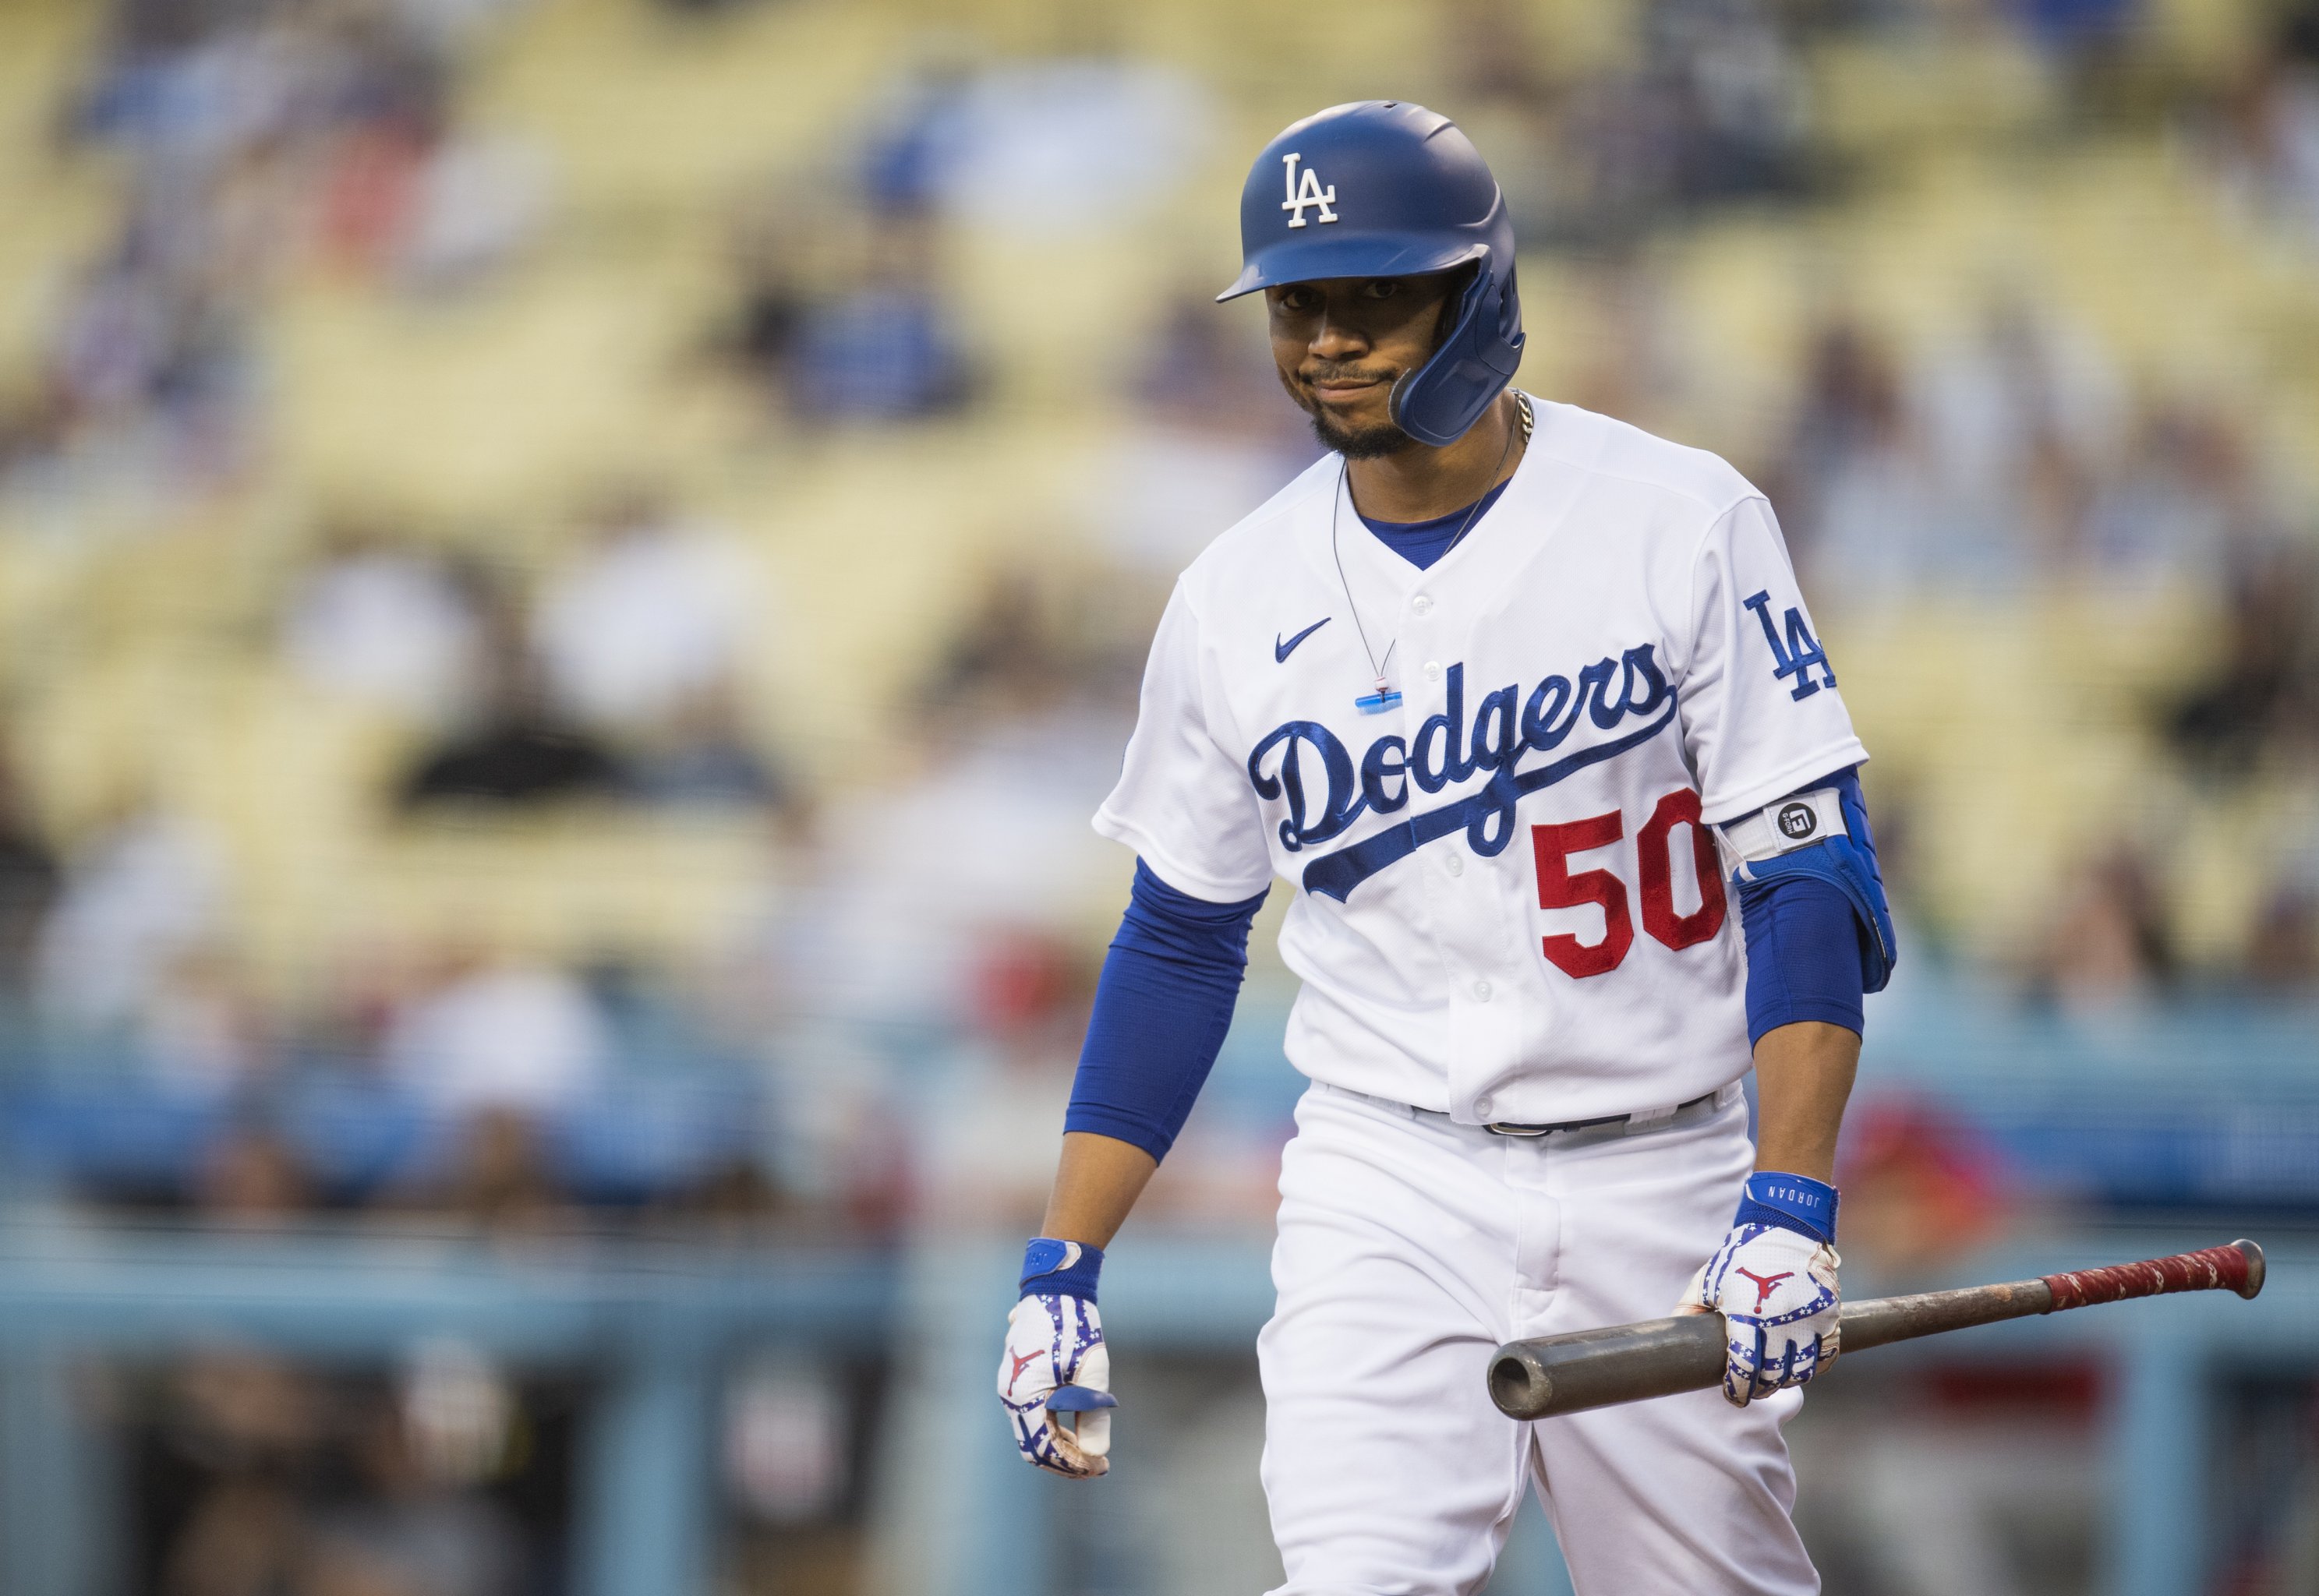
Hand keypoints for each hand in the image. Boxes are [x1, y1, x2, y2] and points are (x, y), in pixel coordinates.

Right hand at [998, 1292, 1114, 1477]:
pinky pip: (1032, 1416)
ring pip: (1033, 1433)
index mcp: (1022, 1395)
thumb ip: (1093, 1415)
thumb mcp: (1092, 1371)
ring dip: (1061, 1447)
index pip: (1045, 1448)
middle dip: (1067, 1461)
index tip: (1102, 1468)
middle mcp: (1009, 1395)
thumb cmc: (1075, 1327)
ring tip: (1093, 1454)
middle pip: (1034, 1446)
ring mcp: (1010, 1387)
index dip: (1074, 1464)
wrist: (1055, 1288)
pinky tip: (1078, 1433)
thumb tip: (1097, 1455)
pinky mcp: (1018, 1380)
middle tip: (1099, 1467)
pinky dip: (1054, 1429)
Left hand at [1679, 1223, 1840, 1405]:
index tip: (1733, 1395)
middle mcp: (1780, 1319)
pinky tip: (1800, 1364)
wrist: (1786, 1227)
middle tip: (1753, 1388)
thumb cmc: (1741, 1256)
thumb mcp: (1708, 1279)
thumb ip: (1688, 1309)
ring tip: (1776, 1377)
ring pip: (1801, 1371)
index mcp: (1746, 1312)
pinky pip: (1826, 1357)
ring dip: (1787, 1381)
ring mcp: (1809, 1319)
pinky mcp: (1830, 1316)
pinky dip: (1814, 1367)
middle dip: (1761, 1388)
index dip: (1737, 1389)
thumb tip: (1671, 1335)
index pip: (1744, 1367)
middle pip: (1773, 1375)